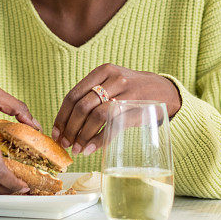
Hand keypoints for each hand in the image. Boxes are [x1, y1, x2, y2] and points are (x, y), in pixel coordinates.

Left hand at [51, 63, 180, 155]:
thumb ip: (92, 97)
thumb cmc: (130, 90)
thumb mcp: (112, 83)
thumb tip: (65, 125)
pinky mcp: (138, 108)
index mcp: (103, 71)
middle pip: (82, 106)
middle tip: (65, 144)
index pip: (74, 94)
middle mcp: (115, 79)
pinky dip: (99, 139)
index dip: (62, 116)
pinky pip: (114, 125)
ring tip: (78, 149)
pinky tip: (91, 148)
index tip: (56, 133)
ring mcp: (128, 93)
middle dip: (70, 128)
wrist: (164, 89)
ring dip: (83, 135)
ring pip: (96, 115)